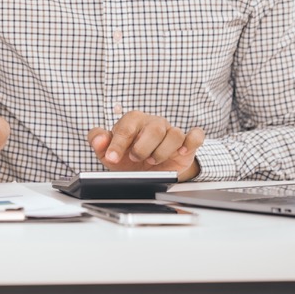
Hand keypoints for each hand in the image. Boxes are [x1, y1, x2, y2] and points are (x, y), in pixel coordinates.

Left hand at [87, 111, 204, 179]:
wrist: (146, 173)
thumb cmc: (127, 158)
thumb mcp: (109, 153)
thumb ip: (99, 142)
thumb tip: (98, 139)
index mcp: (134, 121)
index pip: (127, 125)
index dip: (118, 142)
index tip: (112, 158)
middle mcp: (154, 124)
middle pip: (154, 128)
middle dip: (142, 148)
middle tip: (135, 159)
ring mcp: (171, 132)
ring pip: (174, 134)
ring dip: (162, 151)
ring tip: (152, 161)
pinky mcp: (187, 143)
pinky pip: (195, 136)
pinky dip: (191, 142)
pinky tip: (181, 152)